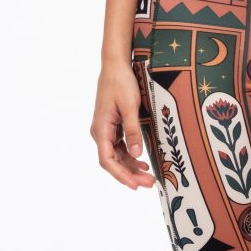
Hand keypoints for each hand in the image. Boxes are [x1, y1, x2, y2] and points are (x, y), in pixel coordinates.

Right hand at [90, 62, 154, 189]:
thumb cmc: (121, 83)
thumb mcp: (130, 106)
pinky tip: (143, 164)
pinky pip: (120, 148)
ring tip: (149, 177)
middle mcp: (100, 133)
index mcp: (101, 129)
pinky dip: (131, 158)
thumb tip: (136, 154)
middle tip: (149, 184)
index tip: (135, 185)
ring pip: (118, 157)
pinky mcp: (112, 128)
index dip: (121, 175)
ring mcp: (106, 131)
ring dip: (132, 168)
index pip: (108, 161)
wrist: (115, 65)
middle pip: (113, 162)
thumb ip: (133, 131)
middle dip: (130, 175)